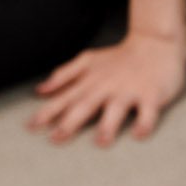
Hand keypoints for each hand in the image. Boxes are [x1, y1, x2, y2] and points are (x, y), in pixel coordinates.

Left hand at [28, 31, 185, 145]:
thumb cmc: (118, 58)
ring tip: (101, 142)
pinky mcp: (151, 95)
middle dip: (70, 122)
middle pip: (86, 105)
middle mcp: (107, 87)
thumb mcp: (88, 61)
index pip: (65, 98)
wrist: (155, 42)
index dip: (47, 112)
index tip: (31, 127)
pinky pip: (148, 112)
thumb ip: (64, 75)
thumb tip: (40, 91)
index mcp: (90, 81)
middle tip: (56, 139)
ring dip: (108, 125)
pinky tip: (139, 135)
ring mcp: (130, 91)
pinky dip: (145, 123)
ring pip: (117, 109)